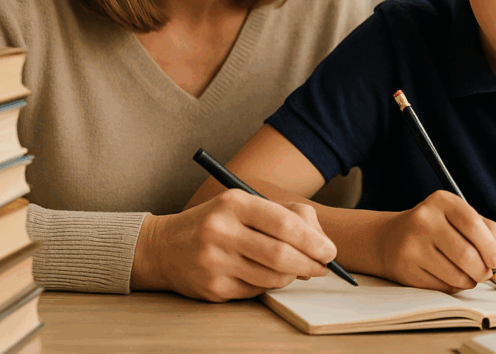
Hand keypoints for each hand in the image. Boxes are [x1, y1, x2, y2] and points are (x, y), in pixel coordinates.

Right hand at [132, 189, 336, 300]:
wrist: (165, 246)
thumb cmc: (218, 223)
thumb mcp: (246, 205)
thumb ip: (287, 216)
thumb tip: (319, 246)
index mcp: (234, 204)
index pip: (284, 223)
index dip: (313, 240)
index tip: (329, 251)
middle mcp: (220, 232)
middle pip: (281, 255)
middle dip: (310, 264)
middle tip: (323, 267)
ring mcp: (214, 262)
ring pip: (272, 277)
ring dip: (292, 276)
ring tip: (295, 269)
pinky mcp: (212, 288)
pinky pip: (256, 291)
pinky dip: (269, 284)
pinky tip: (265, 274)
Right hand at [377, 190, 495, 292]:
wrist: (392, 238)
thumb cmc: (436, 228)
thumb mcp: (457, 216)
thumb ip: (484, 230)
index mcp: (441, 201)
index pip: (474, 225)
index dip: (490, 247)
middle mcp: (424, 219)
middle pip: (467, 254)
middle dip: (483, 270)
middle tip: (485, 274)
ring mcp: (412, 244)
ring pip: (456, 275)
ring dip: (469, 281)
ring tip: (468, 276)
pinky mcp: (405, 267)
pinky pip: (441, 286)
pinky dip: (453, 287)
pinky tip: (449, 277)